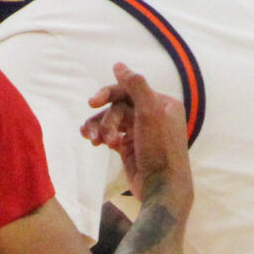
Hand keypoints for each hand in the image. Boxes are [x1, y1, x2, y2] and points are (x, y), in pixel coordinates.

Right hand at [79, 62, 192, 207]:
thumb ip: (135, 85)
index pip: (129, 90)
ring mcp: (140, 132)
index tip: (92, 102)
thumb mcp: (150, 112)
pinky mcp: (129, 148)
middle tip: (98, 135)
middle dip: (105, 120)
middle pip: (118, 107)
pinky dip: (99, 137)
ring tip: (93, 142)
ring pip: (111, 121)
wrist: (162, 187)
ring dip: (99, 129)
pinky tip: (91, 142)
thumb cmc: (160, 149)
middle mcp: (152, 116)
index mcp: (162, 104)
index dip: (109, 93)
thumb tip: (118, 65)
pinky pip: (109, 135)